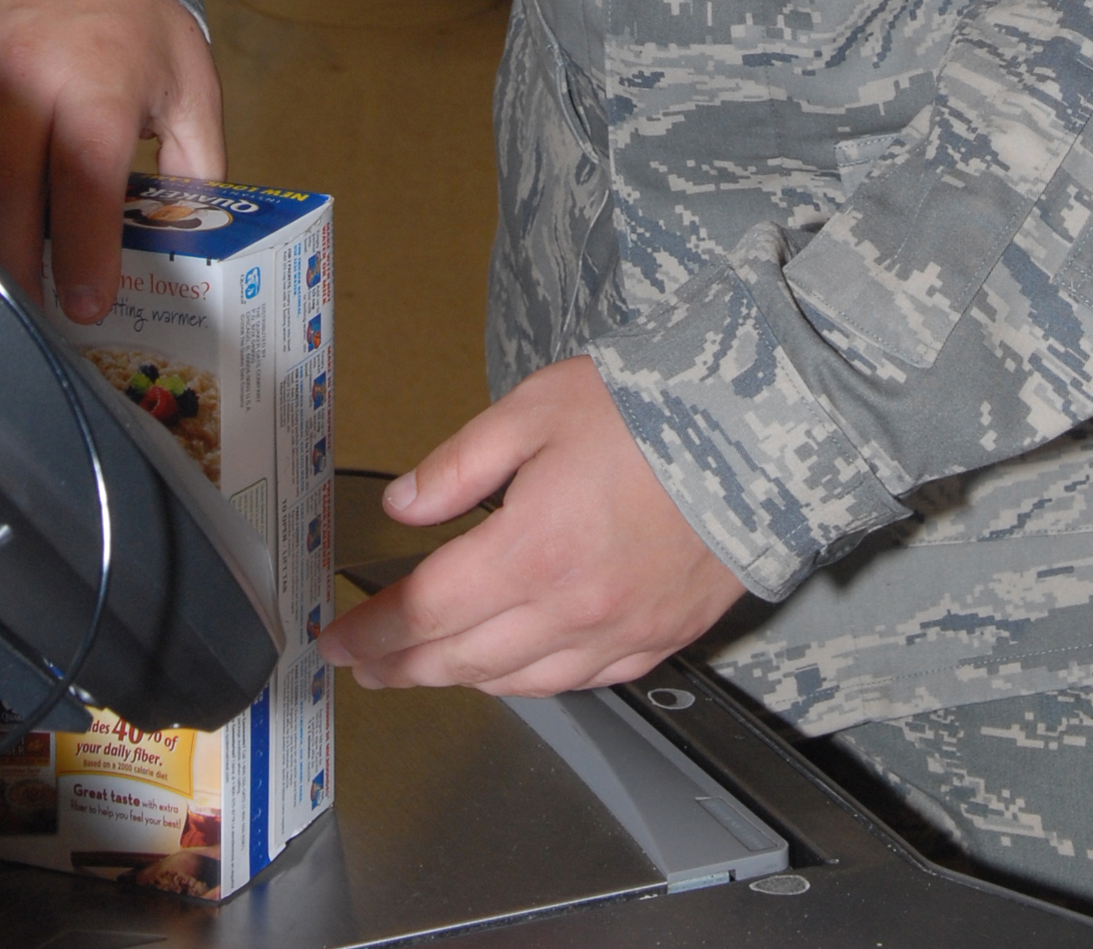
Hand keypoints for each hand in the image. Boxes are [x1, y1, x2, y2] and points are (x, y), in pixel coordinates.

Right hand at [0, 0, 223, 321]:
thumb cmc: (134, 21)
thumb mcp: (187, 81)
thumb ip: (196, 161)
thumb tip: (187, 239)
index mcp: (95, 80)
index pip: (84, 179)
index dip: (85, 250)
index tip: (88, 305)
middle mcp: (21, 81)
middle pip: (5, 194)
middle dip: (18, 269)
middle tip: (33, 318)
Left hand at [317, 355, 742, 695]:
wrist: (757, 433)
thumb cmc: (649, 410)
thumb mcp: (536, 409)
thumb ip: (460, 464)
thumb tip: (404, 507)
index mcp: (532, 550)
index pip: (426, 612)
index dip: (373, 633)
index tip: (336, 641)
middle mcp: (571, 609)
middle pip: (462, 660)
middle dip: (403, 666)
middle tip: (367, 663)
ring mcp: (618, 634)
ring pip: (518, 683)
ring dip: (463, 678)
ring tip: (428, 666)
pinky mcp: (658, 640)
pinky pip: (579, 681)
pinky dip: (534, 679)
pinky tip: (516, 664)